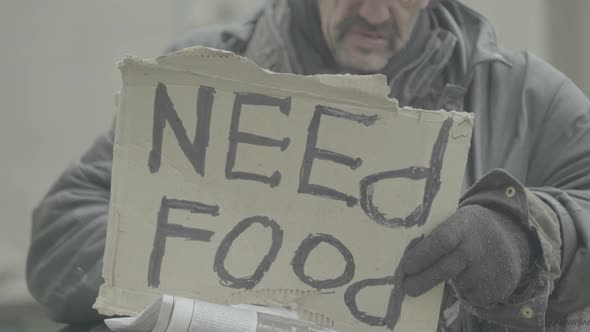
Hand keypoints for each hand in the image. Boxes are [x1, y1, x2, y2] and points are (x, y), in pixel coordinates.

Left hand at [402, 205, 532, 306]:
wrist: (509, 240)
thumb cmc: (469, 230)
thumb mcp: (456, 221)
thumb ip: (435, 235)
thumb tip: (404, 261)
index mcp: (464, 223)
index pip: (440, 240)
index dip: (420, 256)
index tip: (404, 267)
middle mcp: (478, 246)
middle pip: (445, 269)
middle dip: (421, 281)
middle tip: (406, 288)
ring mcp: (490, 268)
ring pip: (456, 284)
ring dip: (446, 283)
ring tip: (454, 269)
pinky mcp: (497, 287)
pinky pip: (470, 294)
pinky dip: (463, 289)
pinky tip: (470, 275)